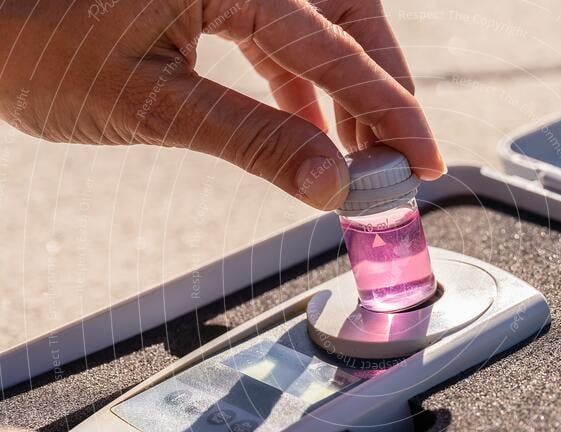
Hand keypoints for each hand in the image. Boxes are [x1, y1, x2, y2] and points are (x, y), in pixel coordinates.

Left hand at [0, 0, 445, 209]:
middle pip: (347, 17)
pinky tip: (313, 123)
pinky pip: (279, 30)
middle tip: (404, 153)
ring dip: (349, 84)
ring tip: (364, 149)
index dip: (389, 112)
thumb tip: (328, 186)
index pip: (336, 51)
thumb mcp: (153, 104)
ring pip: (320, 22)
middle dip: (383, 88)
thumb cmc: (38, 49)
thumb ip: (253, 140)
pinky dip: (304, 79)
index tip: (423, 161)